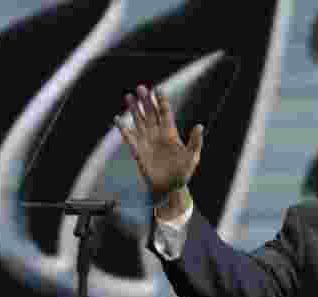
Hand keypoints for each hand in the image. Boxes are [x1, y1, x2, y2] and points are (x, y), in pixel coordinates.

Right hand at [114, 84, 203, 198]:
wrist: (170, 187)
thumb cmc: (183, 172)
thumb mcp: (192, 157)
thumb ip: (195, 142)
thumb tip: (200, 126)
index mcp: (171, 134)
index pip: (165, 113)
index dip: (161, 101)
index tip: (158, 88)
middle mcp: (157, 134)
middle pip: (150, 114)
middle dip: (146, 101)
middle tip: (141, 88)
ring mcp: (147, 141)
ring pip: (139, 121)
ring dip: (134, 109)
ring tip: (129, 96)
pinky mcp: (138, 150)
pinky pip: (129, 136)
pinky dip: (123, 128)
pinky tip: (117, 118)